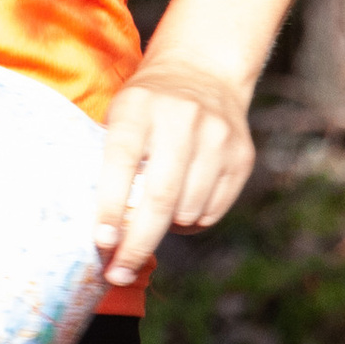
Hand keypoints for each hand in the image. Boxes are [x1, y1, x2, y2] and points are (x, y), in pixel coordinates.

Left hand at [95, 60, 255, 287]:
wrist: (202, 71)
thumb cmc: (146, 106)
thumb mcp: (119, 114)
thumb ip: (111, 160)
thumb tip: (102, 229)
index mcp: (139, 106)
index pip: (122, 162)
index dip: (111, 206)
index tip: (103, 243)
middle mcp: (181, 119)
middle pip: (161, 196)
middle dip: (138, 243)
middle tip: (118, 272)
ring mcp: (217, 137)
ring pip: (189, 208)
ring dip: (167, 230)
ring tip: (152, 224)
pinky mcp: (242, 155)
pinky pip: (214, 209)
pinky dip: (193, 222)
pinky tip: (180, 212)